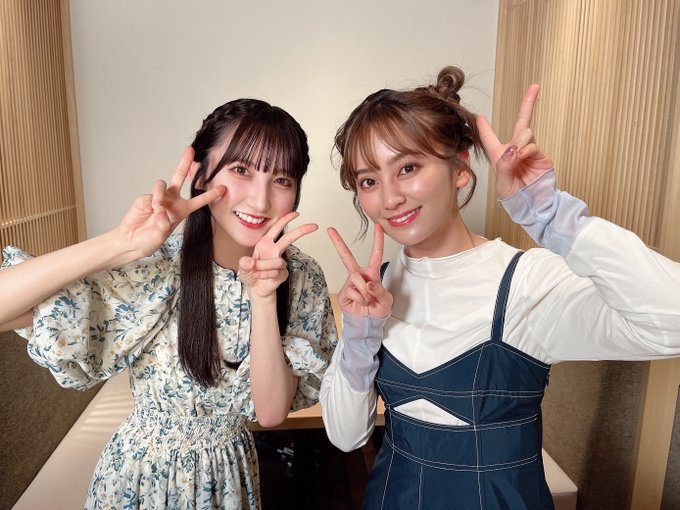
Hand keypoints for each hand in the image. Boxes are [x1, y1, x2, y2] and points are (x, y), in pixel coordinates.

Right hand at [113, 147, 225, 256]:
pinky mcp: (144, 198)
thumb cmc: (149, 240)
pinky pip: (149, 196)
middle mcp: (171, 200)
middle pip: (179, 176)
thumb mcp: (161, 235)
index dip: (211, 194)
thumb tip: (160, 209)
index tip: (223, 188)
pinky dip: (150, 204)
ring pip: (161, 184)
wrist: (132, 241)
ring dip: (160, 196)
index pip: (199, 200)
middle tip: (190, 150)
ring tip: (157, 208)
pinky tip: (148, 212)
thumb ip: (163, 223)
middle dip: (184, 162)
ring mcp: (158, 198)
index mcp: (182, 210)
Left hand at [239, 212, 317, 299]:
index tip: (296, 214)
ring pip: (277, 261)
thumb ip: (244, 264)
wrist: (256, 289)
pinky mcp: (283, 273)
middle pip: (289, 238)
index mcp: (265, 244)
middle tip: (314, 226)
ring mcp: (280, 262)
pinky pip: (276, 272)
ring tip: (255, 271)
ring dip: (265, 267)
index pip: (276, 229)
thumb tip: (249, 261)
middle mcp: (274, 251)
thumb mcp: (243, 268)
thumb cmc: (251, 274)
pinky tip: (259, 276)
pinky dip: (265, 275)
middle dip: (301, 231)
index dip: (286, 220)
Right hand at [328, 224, 392, 317]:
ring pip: (356, 278)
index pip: (376, 254)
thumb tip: (368, 283)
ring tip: (369, 300)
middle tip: (330, 230)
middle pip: (347, 256)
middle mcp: (359, 275)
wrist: (368, 323)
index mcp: (372, 273)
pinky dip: (361, 299)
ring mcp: (350, 283)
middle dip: (338, 242)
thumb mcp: (387, 300)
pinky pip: (353, 291)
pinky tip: (361, 303)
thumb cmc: (378, 309)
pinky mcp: (344, 293)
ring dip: (366, 292)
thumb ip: (380, 291)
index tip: (378, 226)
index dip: (378, 240)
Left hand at [477, 84, 553, 198]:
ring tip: (517, 156)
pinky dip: (526, 150)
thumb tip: (513, 148)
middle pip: (521, 121)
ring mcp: (529, 151)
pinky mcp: (541, 156)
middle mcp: (515, 150)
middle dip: (528, 103)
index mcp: (500, 155)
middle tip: (535, 87)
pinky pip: (533, 145)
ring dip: (520, 141)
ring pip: (526, 133)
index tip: (480, 117)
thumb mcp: (503, 182)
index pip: (490, 138)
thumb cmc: (514, 196)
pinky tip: (522, 158)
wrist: (532, 204)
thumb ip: (505, 164)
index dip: (485, 127)